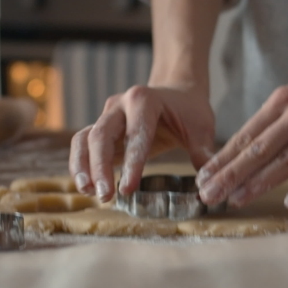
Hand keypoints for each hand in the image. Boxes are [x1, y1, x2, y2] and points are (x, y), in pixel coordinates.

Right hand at [69, 84, 215, 201]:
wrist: (176, 92)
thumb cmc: (189, 110)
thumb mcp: (201, 127)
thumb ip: (203, 152)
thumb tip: (207, 183)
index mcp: (145, 100)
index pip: (136, 134)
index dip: (131, 163)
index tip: (128, 189)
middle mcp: (119, 105)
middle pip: (100, 135)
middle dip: (100, 167)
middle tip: (105, 196)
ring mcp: (106, 116)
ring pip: (83, 139)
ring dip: (83, 167)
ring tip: (87, 192)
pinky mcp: (100, 128)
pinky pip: (82, 145)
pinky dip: (80, 165)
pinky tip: (86, 187)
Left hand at [196, 61, 287, 208]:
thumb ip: (276, 123)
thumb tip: (242, 152)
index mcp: (284, 101)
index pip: (247, 134)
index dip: (223, 158)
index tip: (201, 179)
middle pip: (260, 148)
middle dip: (231, 174)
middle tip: (209, 195)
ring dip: (260, 182)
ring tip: (237, 199)